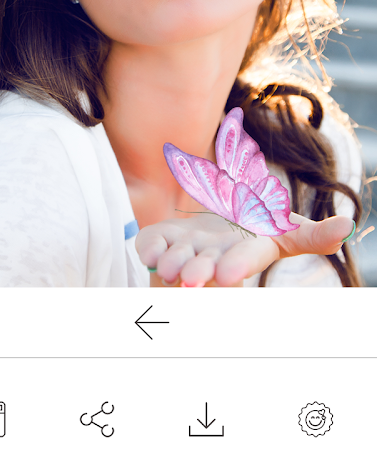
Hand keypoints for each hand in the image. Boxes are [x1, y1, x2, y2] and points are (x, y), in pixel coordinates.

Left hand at [136, 212, 354, 286]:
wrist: (218, 218)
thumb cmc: (254, 228)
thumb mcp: (285, 228)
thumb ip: (313, 235)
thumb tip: (347, 228)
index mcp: (242, 254)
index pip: (242, 262)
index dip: (235, 267)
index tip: (227, 273)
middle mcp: (211, 258)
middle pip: (203, 269)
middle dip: (197, 272)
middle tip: (192, 277)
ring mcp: (184, 251)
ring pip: (173, 262)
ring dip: (170, 263)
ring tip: (170, 267)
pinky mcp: (161, 240)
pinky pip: (149, 247)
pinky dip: (148, 248)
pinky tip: (149, 251)